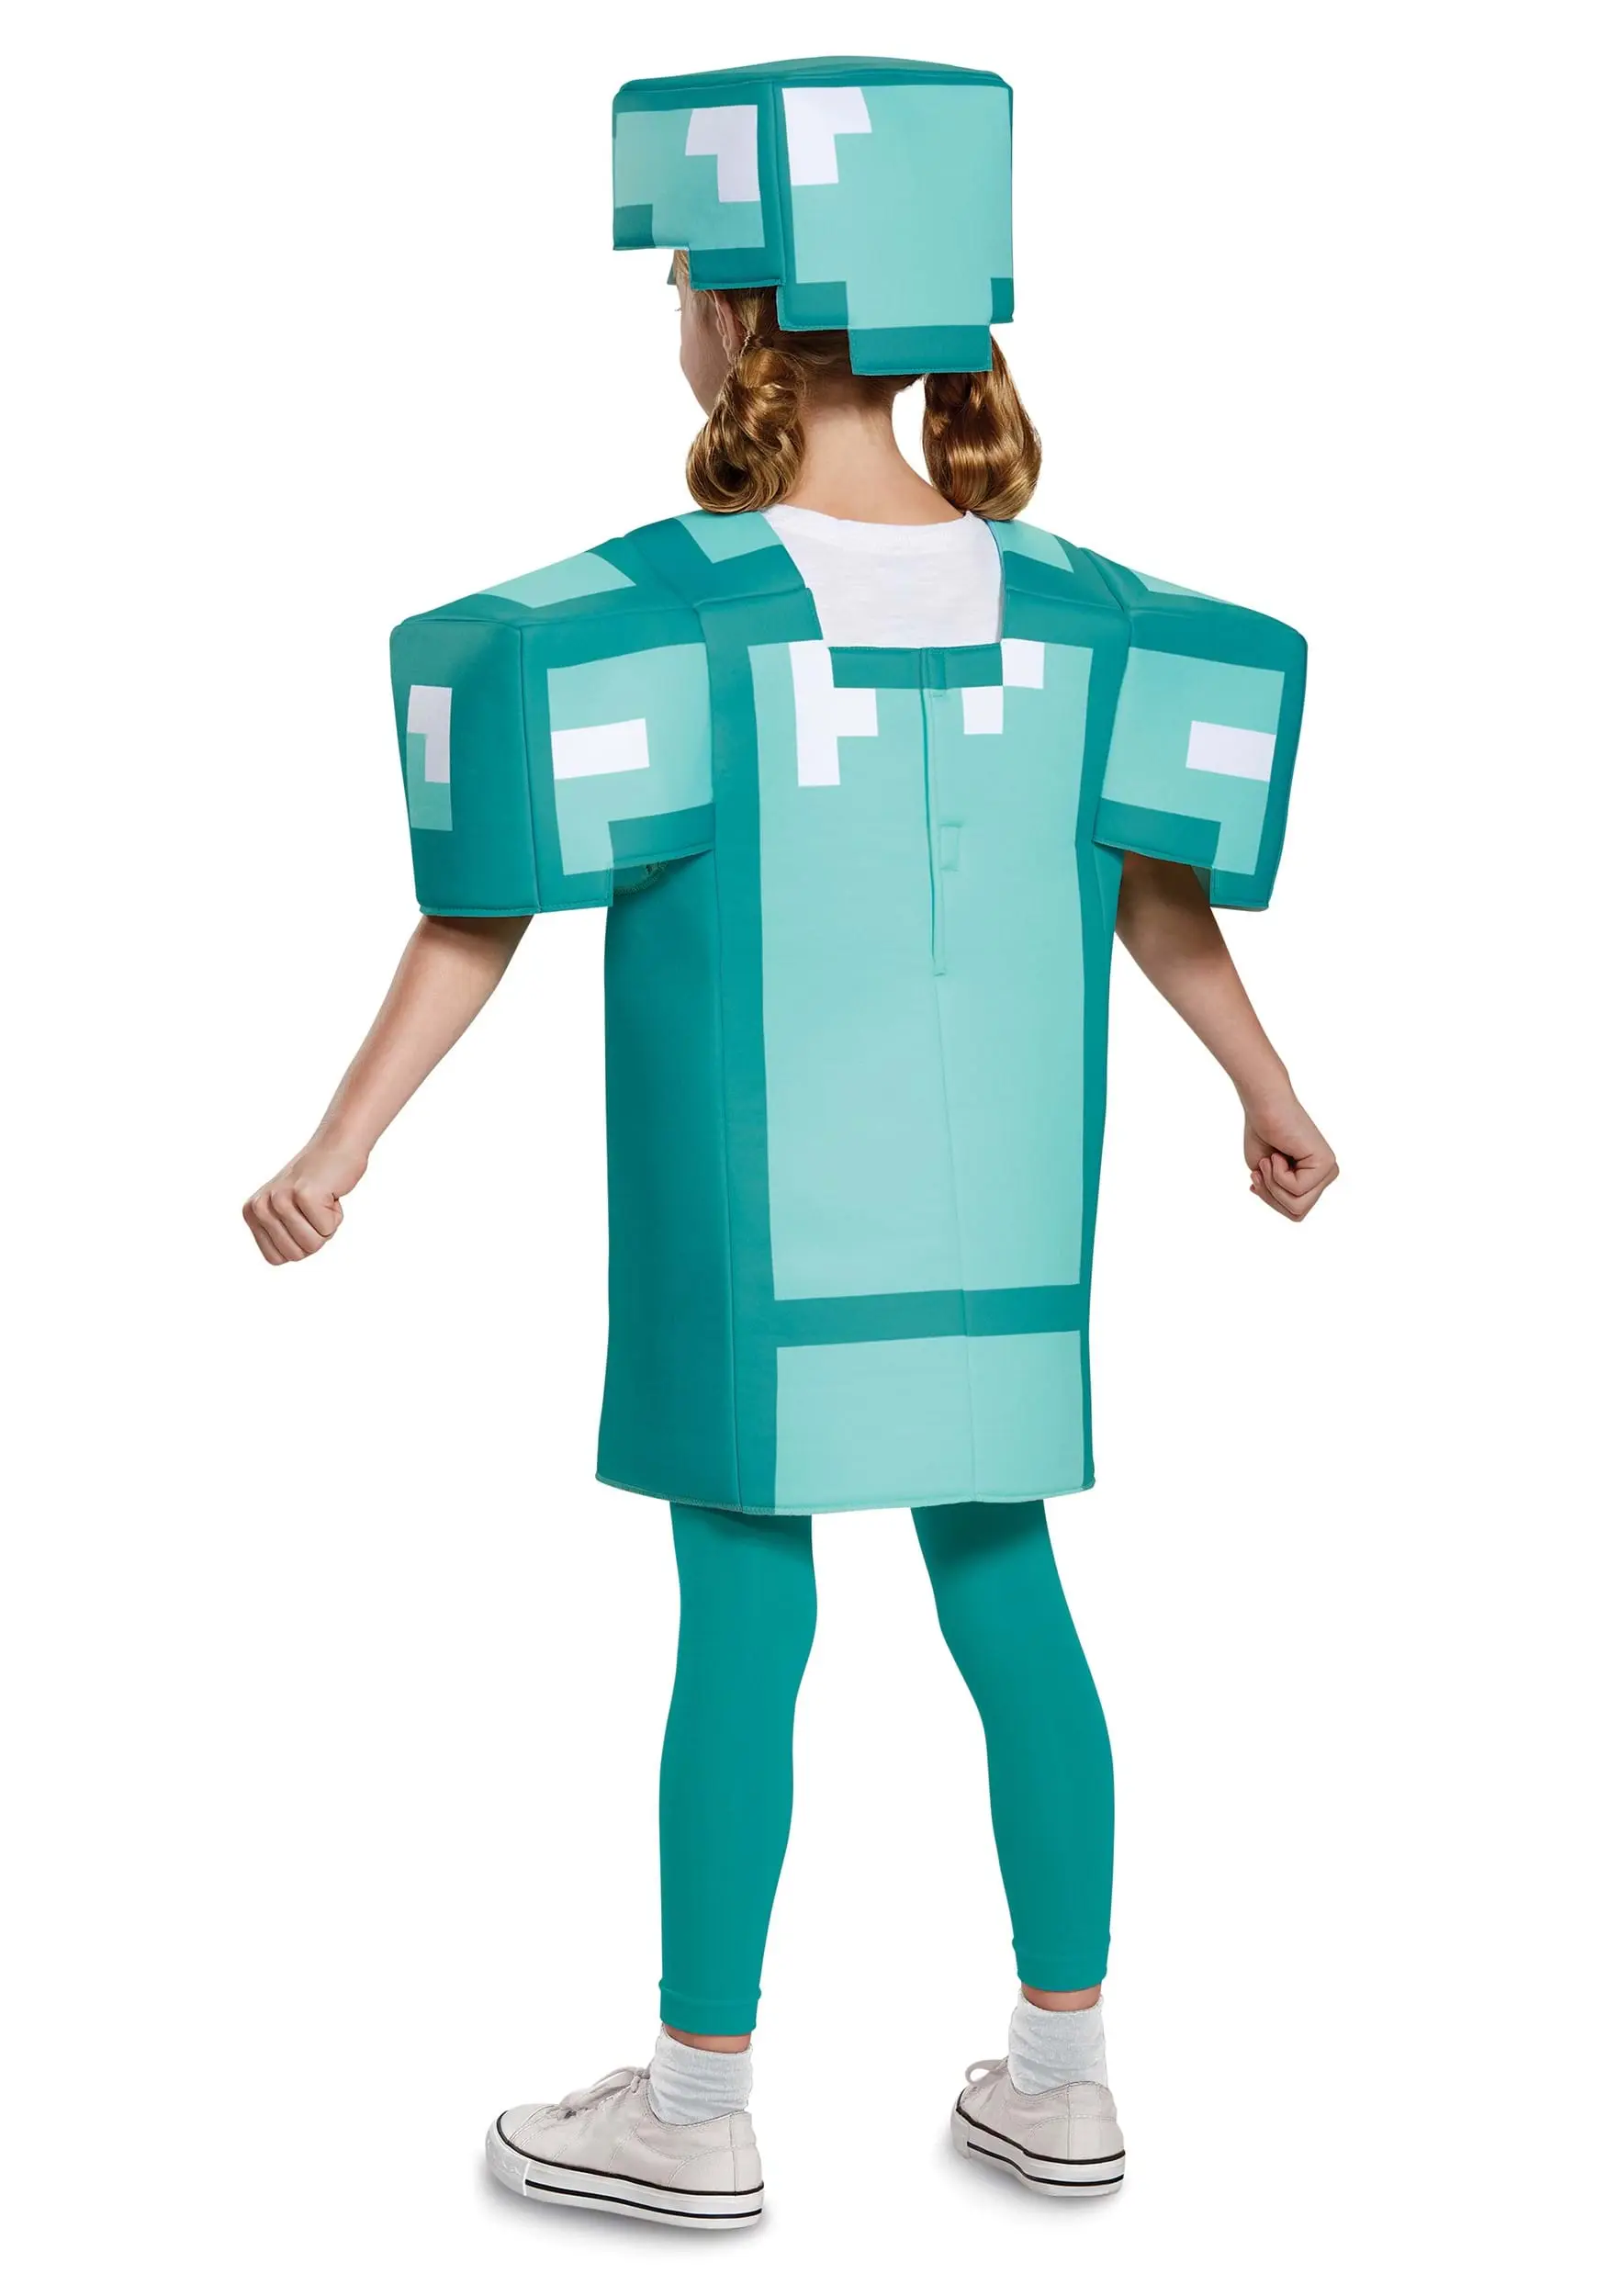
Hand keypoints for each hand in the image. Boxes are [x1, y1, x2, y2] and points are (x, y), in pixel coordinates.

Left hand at [243, 1137, 366, 1264]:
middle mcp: (259, 1206)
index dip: (299, 1244)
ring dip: (326, 1226)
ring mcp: (279, 1199)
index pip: (276, 1258)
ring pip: (311, 1245)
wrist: (336, 1146)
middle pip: (295, 1254)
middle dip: (315, 1236)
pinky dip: (336, 1215)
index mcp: (251, 1213)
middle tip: (315, 1207)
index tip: (304, 1216)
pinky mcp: (303, 1194)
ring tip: (321, 1199)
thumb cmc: (318, 1184)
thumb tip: (280, 1257)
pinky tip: (329, 1192)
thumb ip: (279, 1236)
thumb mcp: (287, 1213)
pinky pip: (326, 1229)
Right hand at [1242, 1088, 1337, 1222]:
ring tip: (1271, 1159)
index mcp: (1314, 1179)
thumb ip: (1279, 1196)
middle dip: (1271, 1195)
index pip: (1295, 1212)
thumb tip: (1289, 1209)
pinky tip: (1279, 1153)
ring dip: (1273, 1185)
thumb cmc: (1261, 1134)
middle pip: (1297, 1213)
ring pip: (1297, 1205)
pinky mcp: (1326, 1163)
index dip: (1270, 1199)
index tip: (1258, 1175)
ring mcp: (1329, 1170)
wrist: (1263, 1106)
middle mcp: (1327, 1175)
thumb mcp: (1265, 1177)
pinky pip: (1297, 1189)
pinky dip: (1278, 1174)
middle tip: (1263, 1167)